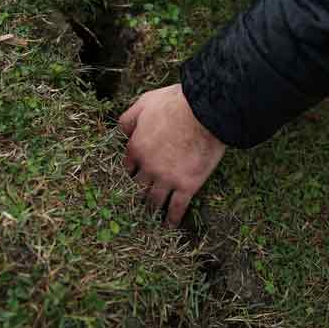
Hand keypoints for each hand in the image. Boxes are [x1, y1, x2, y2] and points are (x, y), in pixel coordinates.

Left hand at [119, 84, 225, 226]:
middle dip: (137, 192)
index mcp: (136, 147)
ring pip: (154, 200)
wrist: (206, 113)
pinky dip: (172, 218)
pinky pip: (177, 207)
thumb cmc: (176, 103)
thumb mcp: (145, 102)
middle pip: (138, 186)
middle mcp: (148, 167)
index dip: (130, 170)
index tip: (133, 176)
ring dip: (151, 208)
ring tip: (150, 216)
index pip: (127, 166)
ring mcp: (167, 179)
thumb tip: (122, 131)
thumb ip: (130, 118)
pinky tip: (170, 225)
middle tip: (136, 201)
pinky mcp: (187, 185)